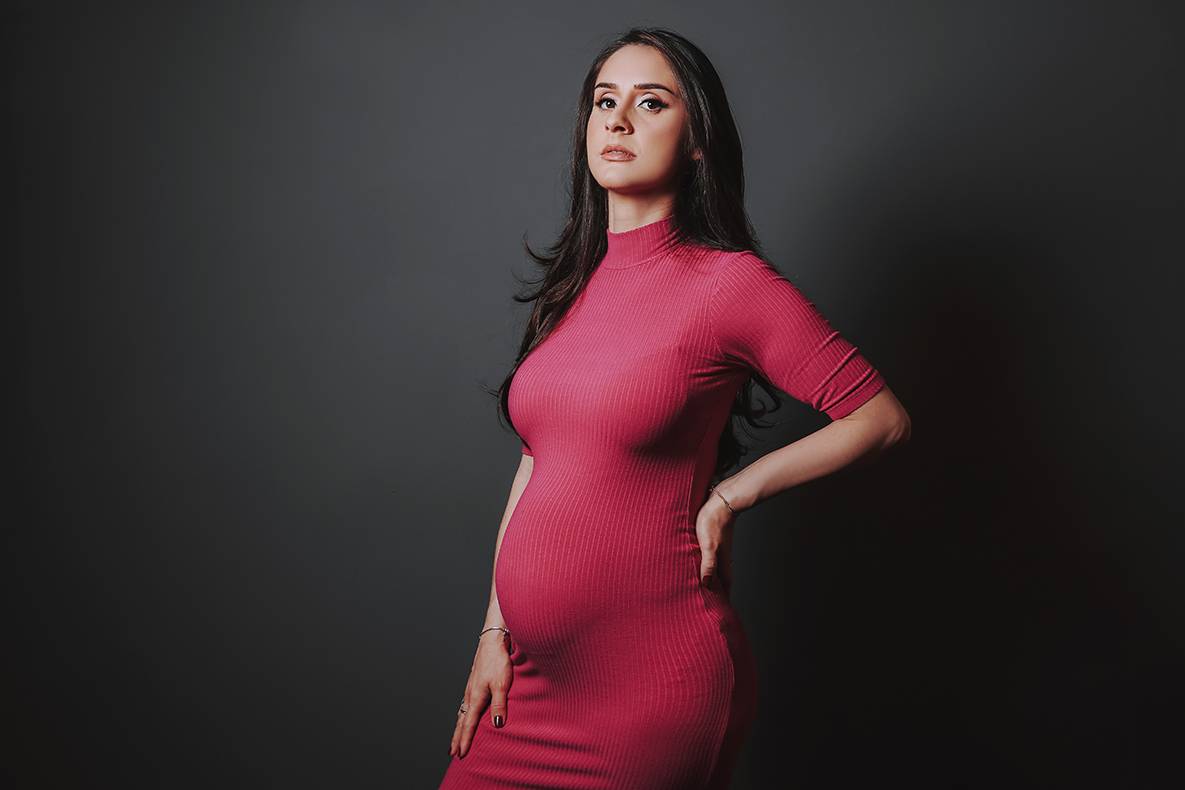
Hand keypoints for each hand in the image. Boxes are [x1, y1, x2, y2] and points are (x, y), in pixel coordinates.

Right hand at [449, 630, 512, 758]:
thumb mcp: (502, 685)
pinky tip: (465, 713)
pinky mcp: (475, 682)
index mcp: (476, 697)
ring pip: (462, 712)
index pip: (469, 724)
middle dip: (457, 737)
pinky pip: (466, 704)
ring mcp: (471, 688)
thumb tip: (496, 726)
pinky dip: (463, 715)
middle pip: (461, 721)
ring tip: (456, 738)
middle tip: (452, 753)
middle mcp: (470, 694)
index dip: (465, 740)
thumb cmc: (498, 661)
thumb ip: (500, 705)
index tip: (461, 754)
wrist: (493, 641)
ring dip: (459, 727)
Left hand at [696, 488, 736, 594]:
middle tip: (711, 602)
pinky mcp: (714, 538)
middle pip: (721, 578)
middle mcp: (722, 556)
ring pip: (715, 566)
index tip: (722, 610)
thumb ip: (707, 564)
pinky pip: (710, 556)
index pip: (725, 585)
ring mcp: (719, 547)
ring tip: (702, 586)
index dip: (723, 597)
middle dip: (717, 590)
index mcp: (721, 561)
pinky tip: (698, 561)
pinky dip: (706, 563)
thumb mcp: (708, 545)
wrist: (721, 501)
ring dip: (711, 576)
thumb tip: (707, 584)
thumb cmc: (713, 522)